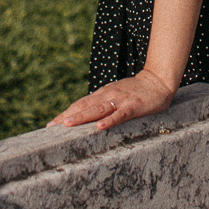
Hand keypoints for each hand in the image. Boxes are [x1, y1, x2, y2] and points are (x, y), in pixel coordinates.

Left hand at [48, 68, 176, 131]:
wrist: (158, 81)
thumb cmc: (134, 92)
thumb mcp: (114, 96)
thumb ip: (100, 104)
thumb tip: (82, 116)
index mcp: (102, 94)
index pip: (79, 104)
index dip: (65, 114)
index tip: (50, 125)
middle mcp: (107, 96)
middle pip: (84, 106)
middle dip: (67, 116)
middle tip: (52, 127)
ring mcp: (120, 100)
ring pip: (97, 109)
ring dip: (81, 116)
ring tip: (67, 124)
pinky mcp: (133, 106)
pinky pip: (120, 114)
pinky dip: (109, 121)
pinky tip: (100, 127)